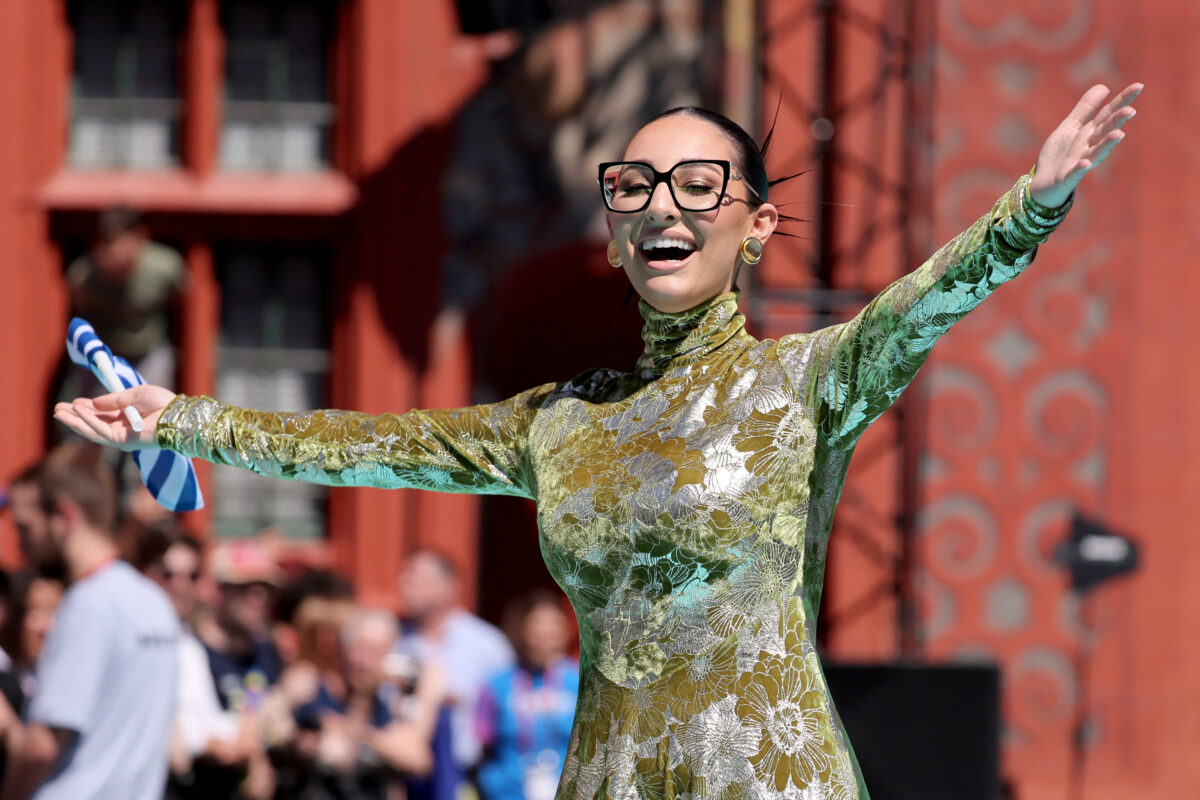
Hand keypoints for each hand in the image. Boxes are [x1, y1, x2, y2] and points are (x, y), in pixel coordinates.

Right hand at [53, 384, 177, 450]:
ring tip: (59, 411)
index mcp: (127, 418)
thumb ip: (114, 399)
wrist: (177, 413)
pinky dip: (88, 421)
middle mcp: (122, 429)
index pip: (101, 416)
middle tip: (57, 408)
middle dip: (74, 417)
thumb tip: (93, 403)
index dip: (86, 409)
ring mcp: (122, 437)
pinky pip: (101, 431)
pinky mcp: (123, 441)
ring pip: (92, 430)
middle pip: (93, 424)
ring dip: (75, 420)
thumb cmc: (163, 403)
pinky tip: (77, 411)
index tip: (72, 402)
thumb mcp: (135, 395)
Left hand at [1030, 82, 1141, 207]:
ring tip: (1119, 134)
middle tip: (1130, 110)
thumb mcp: (1070, 126)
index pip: (1108, 113)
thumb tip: (1105, 86)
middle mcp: (1089, 146)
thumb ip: (1086, 108)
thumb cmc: (1060, 154)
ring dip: (1108, 144)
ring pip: (1097, 152)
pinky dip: (1080, 168)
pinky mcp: (1067, 177)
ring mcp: (1079, 162)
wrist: (1043, 183)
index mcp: (1090, 133)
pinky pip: (1075, 173)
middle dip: (1117, 122)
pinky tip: (1085, 163)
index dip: (1122, 100)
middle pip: (1105, 131)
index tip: (1139, 86)